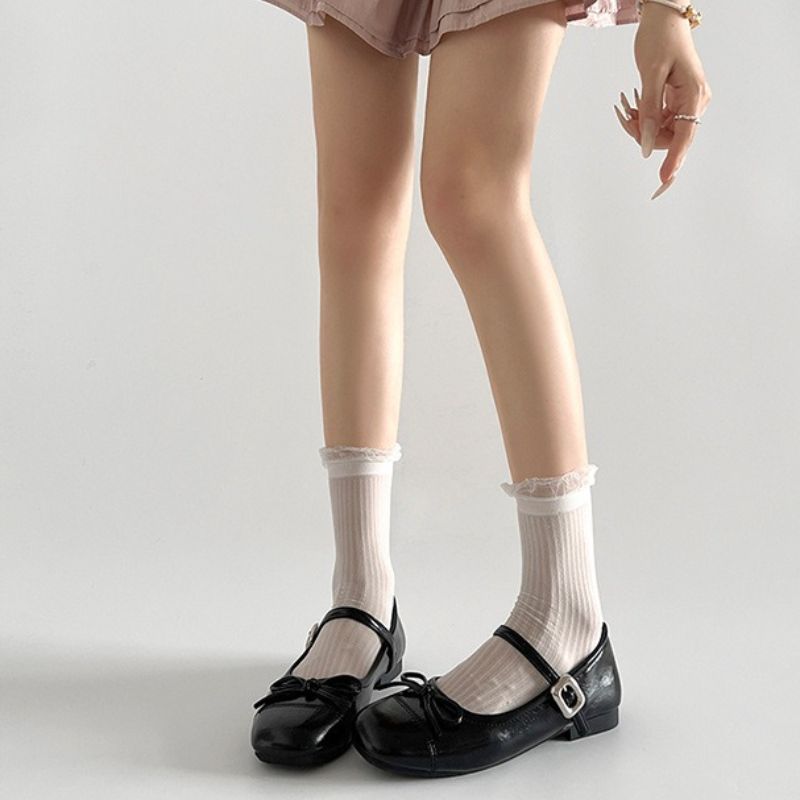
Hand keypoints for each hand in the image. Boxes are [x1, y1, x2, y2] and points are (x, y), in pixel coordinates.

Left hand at [614, 2, 711, 198]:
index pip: (684, 137)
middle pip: (668, 138)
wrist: (663, 19)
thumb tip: (644, 144)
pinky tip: (633, 105)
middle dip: (643, 134)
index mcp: (695, 96)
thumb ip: (649, 111)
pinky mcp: (674, 103)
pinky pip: (656, 123)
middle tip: (625, 115)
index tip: (663, 180)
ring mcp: (685, 104)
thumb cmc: (661, 39)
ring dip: (640, 126)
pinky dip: (642, 119)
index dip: (673, 160)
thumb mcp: (651, 75)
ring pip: (659, 133)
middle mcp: (694, 103)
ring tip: (628, 106)